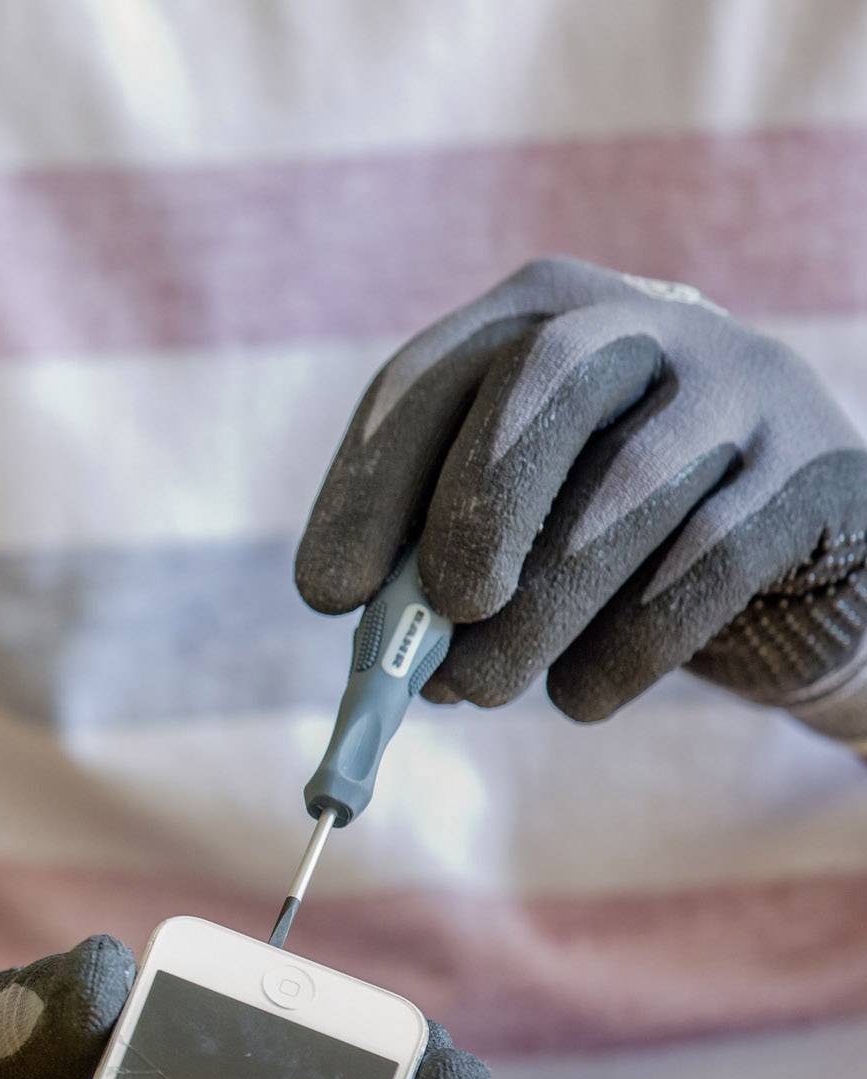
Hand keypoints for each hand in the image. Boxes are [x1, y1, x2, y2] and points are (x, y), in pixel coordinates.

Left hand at [297, 255, 866, 741]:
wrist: (781, 560)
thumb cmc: (602, 543)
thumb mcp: (512, 528)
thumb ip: (436, 558)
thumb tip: (372, 633)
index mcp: (539, 315)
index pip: (430, 374)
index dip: (369, 485)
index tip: (327, 596)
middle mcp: (648, 319)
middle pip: (545, 377)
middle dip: (473, 509)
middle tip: (437, 617)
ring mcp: (744, 384)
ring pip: (630, 481)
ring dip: (539, 608)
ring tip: (483, 689)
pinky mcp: (818, 467)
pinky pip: (712, 557)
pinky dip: (627, 644)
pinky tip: (579, 697)